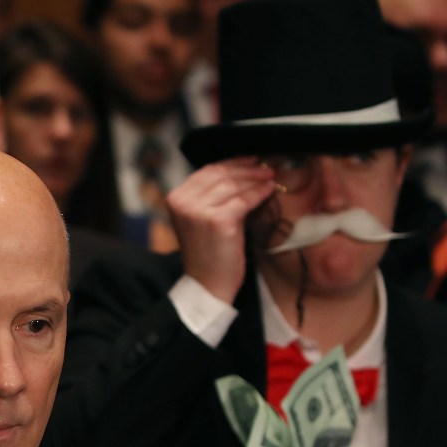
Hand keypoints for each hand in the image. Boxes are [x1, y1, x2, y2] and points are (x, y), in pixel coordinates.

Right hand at [167, 158, 276, 303]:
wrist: (207, 286)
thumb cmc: (208, 254)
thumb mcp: (202, 219)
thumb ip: (212, 196)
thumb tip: (242, 171)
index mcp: (176, 198)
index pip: (207, 170)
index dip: (233, 163)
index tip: (251, 161)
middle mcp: (183, 201)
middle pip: (221, 174)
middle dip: (247, 169)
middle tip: (266, 167)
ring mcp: (198, 211)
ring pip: (234, 185)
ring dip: (256, 179)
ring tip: (270, 177)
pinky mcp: (218, 221)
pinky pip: (244, 200)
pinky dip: (259, 193)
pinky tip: (269, 191)